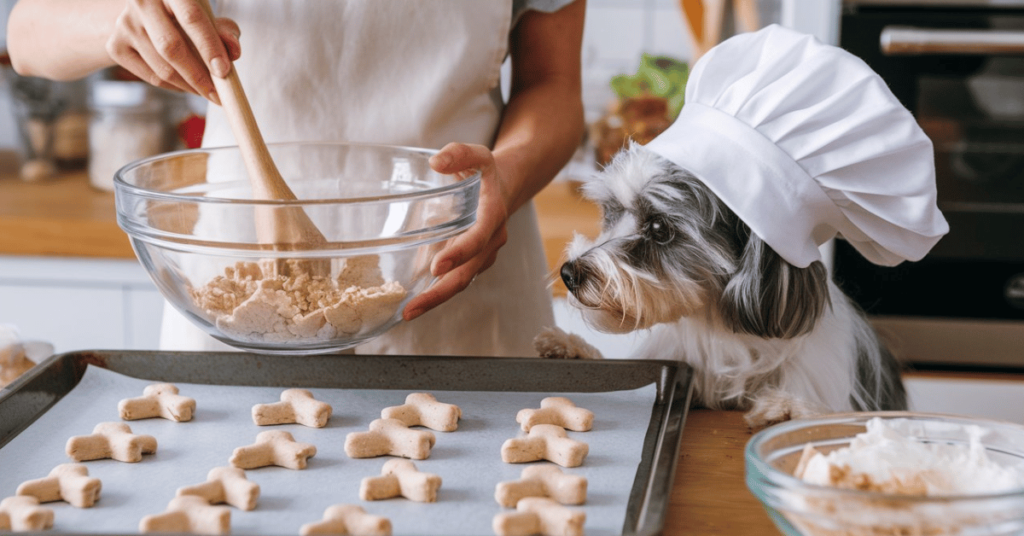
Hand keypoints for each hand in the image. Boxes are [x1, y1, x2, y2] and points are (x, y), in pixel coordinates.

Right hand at [106, 0, 240, 102]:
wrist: (146, 13)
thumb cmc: (184, 14)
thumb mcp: (207, 15)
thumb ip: (224, 31)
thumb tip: (234, 51)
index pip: (191, 19)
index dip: (209, 47)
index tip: (224, 72)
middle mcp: (142, 1)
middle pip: (171, 48)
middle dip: (199, 77)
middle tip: (218, 95)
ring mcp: (125, 24)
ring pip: (162, 68)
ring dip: (190, 86)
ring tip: (206, 90)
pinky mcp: (116, 46)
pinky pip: (152, 77)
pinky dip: (175, 88)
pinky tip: (187, 84)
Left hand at [403, 143, 511, 320]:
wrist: (509, 187)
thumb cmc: (489, 172)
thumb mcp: (479, 155)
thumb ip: (459, 154)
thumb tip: (436, 162)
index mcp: (492, 216)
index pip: (477, 239)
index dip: (458, 254)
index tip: (437, 267)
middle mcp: (491, 241)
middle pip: (467, 274)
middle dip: (439, 293)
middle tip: (411, 309)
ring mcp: (482, 255)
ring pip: (461, 281)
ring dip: (435, 298)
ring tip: (408, 311)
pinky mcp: (472, 261)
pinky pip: (455, 278)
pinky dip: (436, 290)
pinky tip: (413, 300)